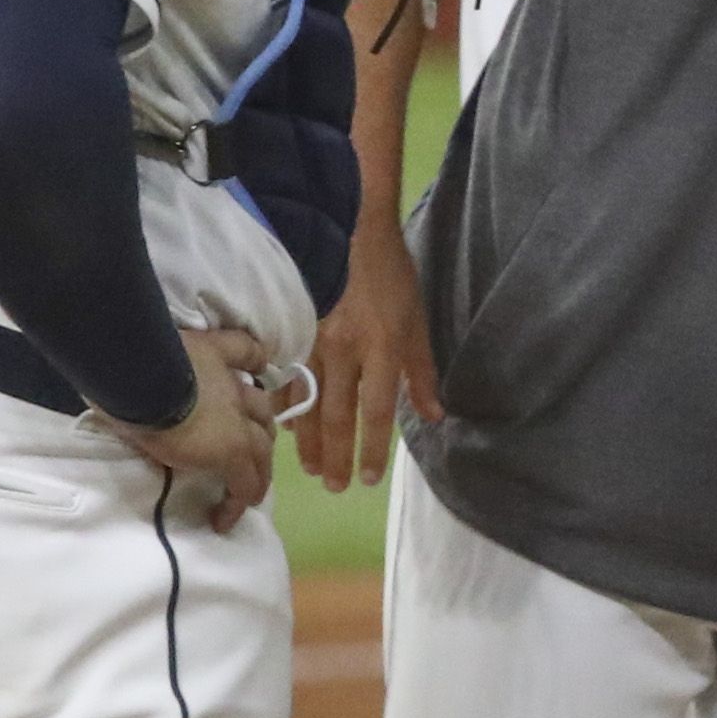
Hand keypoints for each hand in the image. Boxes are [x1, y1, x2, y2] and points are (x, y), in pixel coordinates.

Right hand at [102, 326, 283, 529]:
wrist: (139, 374)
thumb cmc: (135, 357)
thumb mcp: (155, 345)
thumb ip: (164, 356)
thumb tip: (148, 373)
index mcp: (214, 355)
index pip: (247, 356)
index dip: (249, 369)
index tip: (250, 380)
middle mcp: (233, 388)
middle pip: (260, 412)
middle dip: (258, 431)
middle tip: (249, 452)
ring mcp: (237, 421)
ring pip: (262, 449)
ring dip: (258, 470)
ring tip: (248, 492)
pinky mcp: (231, 451)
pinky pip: (245, 483)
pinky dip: (239, 500)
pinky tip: (225, 519)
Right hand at [300, 225, 442, 489]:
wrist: (346, 230)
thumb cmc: (390, 276)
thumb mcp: (417, 321)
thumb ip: (421, 371)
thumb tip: (432, 415)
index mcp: (382, 347)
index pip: (376, 411)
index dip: (371, 448)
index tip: (368, 478)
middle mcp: (345, 350)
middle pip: (337, 415)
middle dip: (337, 455)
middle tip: (336, 487)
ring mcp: (312, 341)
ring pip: (306, 402)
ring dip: (308, 441)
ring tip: (312, 469)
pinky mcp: (291, 332)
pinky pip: (284, 379)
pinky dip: (285, 408)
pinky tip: (284, 428)